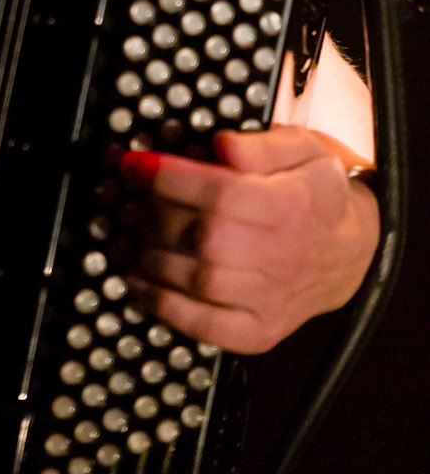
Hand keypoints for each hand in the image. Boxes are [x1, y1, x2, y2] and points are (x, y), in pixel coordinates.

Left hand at [119, 126, 379, 353]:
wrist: (350, 252)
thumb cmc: (315, 193)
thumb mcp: (302, 149)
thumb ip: (261, 145)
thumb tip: (221, 143)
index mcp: (291, 205)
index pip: (218, 192)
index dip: (166, 177)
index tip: (132, 164)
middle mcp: (281, 255)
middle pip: (203, 238)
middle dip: (153, 215)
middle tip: (127, 199)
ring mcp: (271, 299)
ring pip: (200, 282)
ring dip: (150, 258)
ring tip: (125, 235)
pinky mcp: (260, 331)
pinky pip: (208, 328)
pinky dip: (166, 309)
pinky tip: (139, 284)